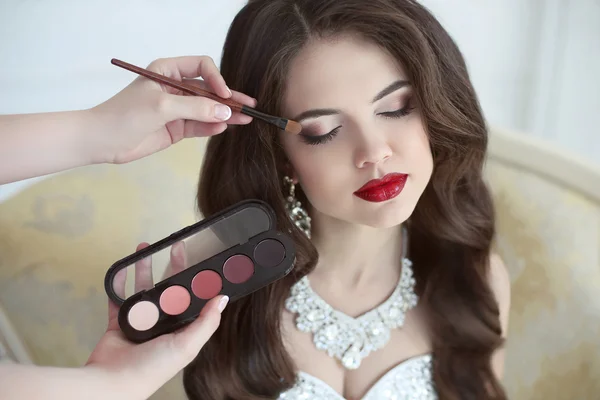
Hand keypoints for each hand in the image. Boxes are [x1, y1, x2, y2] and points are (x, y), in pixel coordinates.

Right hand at [85, 242, 225, 398]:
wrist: (112, 382)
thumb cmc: (152, 368)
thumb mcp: (187, 345)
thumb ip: (206, 322)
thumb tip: (223, 299)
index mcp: (182, 330)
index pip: (193, 299)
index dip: (197, 279)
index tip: (201, 260)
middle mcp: (163, 325)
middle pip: (169, 289)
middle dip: (172, 267)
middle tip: (175, 246)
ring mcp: (140, 323)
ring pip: (144, 289)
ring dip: (144, 268)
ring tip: (144, 248)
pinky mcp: (119, 323)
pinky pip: (118, 298)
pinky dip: (118, 283)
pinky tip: (121, 268)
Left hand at [89, 55, 256, 163]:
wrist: (102, 141)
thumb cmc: (125, 115)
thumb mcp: (162, 106)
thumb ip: (196, 108)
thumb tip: (226, 111)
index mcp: (168, 71)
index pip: (201, 67)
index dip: (216, 79)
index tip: (224, 95)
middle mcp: (175, 88)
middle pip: (209, 90)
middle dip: (228, 98)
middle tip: (250, 105)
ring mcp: (177, 109)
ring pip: (207, 109)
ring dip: (225, 114)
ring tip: (246, 119)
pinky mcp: (176, 129)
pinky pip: (200, 125)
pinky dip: (212, 127)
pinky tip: (225, 128)